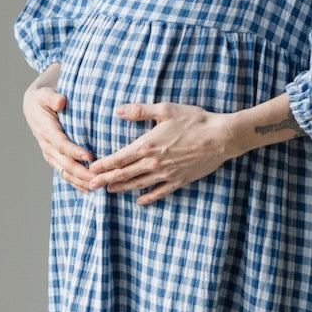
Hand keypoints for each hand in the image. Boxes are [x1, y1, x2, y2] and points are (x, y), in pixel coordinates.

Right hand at [22, 74, 96, 189]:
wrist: (33, 109)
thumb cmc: (42, 100)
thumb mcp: (44, 94)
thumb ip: (52, 97)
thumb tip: (60, 101)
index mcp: (46, 131)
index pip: (61, 144)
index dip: (74, 152)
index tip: (90, 157)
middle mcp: (48, 146)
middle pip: (65, 164)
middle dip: (82, 173)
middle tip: (98, 178)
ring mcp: (51, 155)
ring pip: (66, 172)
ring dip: (81, 181)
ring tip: (97, 186)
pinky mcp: (55, 160)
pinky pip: (65, 174)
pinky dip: (76, 183)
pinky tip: (89, 190)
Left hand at [85, 100, 235, 204]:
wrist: (221, 137)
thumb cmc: (194, 120)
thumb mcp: (166, 110)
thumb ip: (140, 111)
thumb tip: (118, 111)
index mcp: (148, 145)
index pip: (119, 158)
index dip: (103, 165)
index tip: (91, 168)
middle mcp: (154, 163)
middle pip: (124, 174)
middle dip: (105, 180)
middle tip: (90, 185)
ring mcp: (167, 174)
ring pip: (139, 184)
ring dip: (122, 188)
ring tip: (109, 191)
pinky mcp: (179, 180)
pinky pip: (160, 192)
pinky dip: (148, 197)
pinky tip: (139, 201)